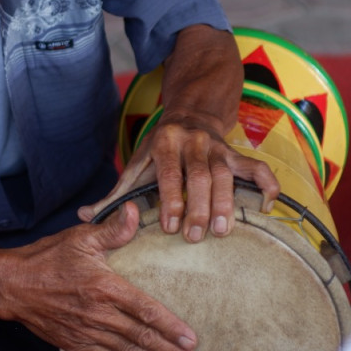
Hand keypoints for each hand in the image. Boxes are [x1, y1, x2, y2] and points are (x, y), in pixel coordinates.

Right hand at [0, 203, 201, 350]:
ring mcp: (86, 331)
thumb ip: (112, 229)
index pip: (144, 310)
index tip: (190, 338)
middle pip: (141, 337)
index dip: (169, 326)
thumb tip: (134, 210)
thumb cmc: (46, 258)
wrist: (11, 285)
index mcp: (104, 286)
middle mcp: (98, 313)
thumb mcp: (80, 238)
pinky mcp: (75, 343)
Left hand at [82, 115, 278, 242]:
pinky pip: (257, 167)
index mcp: (165, 143)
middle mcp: (193, 142)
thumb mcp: (135, 164)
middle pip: (199, 175)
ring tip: (224, 231)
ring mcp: (219, 147)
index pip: (169, 171)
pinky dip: (267, 185)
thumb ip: (114, 193)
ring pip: (226, 174)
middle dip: (198, 206)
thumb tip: (83, 218)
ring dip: (226, 203)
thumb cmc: (158, 149)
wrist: (190, 114)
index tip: (169, 226)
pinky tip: (267, 208)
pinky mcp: (237, 154)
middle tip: (196, 235)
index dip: (170, 198)